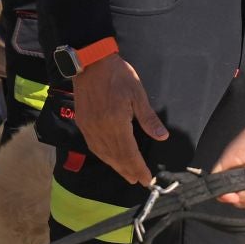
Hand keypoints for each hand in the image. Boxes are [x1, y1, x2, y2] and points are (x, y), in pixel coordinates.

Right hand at [72, 52, 167, 186]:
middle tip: (137, 181)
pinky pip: (93, 146)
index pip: (129, 153)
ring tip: (126, 174)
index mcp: (116, 123)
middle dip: (128, 170)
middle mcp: (101, 129)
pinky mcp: (83, 123)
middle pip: (116, 157)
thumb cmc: (118, 75)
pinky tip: (109, 158)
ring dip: (116, 166)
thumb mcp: (137, 93)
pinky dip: (103, 156)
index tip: (146, 179)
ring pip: (103, 153)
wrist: (91, 62)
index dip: (138, 168)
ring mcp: (89, 127)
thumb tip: (162, 137)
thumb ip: (148, 118)